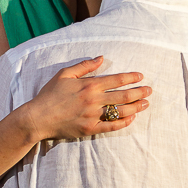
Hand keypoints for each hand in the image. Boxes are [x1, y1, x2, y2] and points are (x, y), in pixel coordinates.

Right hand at [24, 57, 150, 140]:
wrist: (38, 117)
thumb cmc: (50, 94)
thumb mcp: (65, 74)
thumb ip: (84, 66)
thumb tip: (101, 58)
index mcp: (89, 85)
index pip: (117, 80)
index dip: (131, 78)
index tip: (141, 77)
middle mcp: (94, 100)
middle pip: (123, 96)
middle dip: (139, 92)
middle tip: (149, 91)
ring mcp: (93, 116)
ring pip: (121, 111)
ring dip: (136, 107)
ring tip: (145, 104)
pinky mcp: (90, 129)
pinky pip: (112, 126)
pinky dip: (124, 122)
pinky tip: (131, 118)